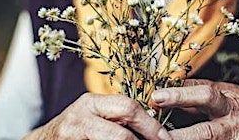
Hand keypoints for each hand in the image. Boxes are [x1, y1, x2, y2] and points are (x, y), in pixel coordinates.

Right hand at [22, 93, 171, 139]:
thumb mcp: (95, 115)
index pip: (128, 107)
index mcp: (92, 102)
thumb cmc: (77, 128)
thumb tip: (156, 128)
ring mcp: (73, 135)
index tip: (165, 138)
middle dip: (144, 139)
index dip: (151, 125)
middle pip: (121, 134)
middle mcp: (81, 117)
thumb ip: (118, 116)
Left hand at [150, 79, 238, 139]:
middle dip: (180, 136)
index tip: (156, 96)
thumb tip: (166, 84)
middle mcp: (233, 125)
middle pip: (205, 133)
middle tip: (157, 135)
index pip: (204, 95)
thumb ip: (195, 91)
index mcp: (229, 102)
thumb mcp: (224, 92)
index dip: (180, 96)